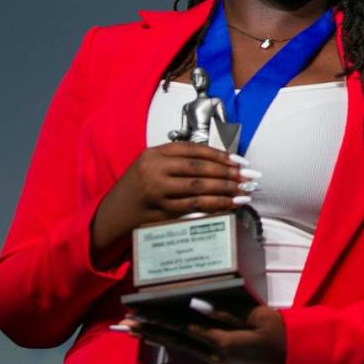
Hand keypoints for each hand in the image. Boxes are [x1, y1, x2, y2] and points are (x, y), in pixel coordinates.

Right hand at [90, 144, 260, 269]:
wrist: (113, 213)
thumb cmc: (138, 186)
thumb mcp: (152, 164)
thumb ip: (178, 160)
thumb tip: (220, 161)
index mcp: (154, 153)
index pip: (193, 150)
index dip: (219, 155)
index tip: (240, 161)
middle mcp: (154, 170)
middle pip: (199, 169)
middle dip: (228, 173)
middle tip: (250, 177)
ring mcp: (156, 191)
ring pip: (199, 189)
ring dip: (226, 191)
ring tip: (245, 192)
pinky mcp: (160, 211)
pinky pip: (193, 207)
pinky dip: (215, 206)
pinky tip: (230, 205)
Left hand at [117, 302, 286, 363]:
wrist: (295, 362)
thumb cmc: (281, 334)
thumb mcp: (258, 318)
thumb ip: (227, 312)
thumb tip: (197, 304)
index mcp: (222, 340)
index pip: (183, 325)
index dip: (159, 316)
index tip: (139, 310)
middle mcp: (213, 353)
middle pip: (175, 338)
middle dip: (149, 329)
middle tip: (125, 322)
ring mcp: (215, 359)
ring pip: (179, 346)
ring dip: (156, 337)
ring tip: (134, 330)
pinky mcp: (219, 360)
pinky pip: (189, 349)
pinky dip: (171, 343)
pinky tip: (162, 338)